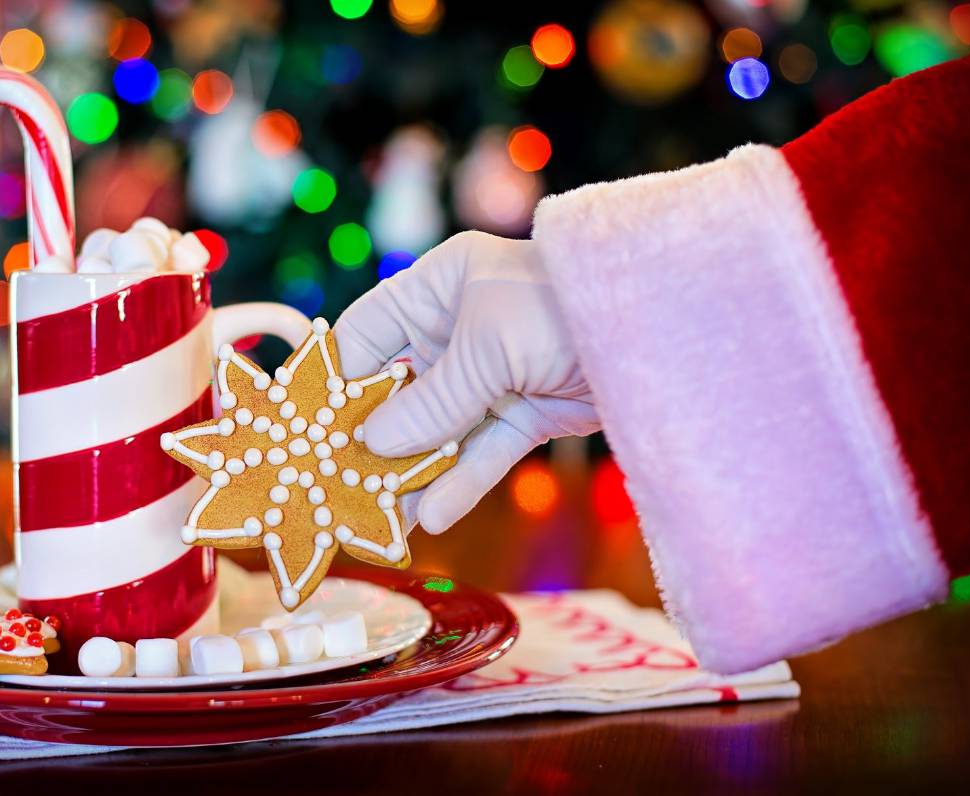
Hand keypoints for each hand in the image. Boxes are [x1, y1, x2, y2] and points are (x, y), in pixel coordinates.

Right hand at [334, 231, 600, 533]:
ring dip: (410, 473)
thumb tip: (371, 444)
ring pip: (436, 430)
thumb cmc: (565, 307)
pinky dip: (458, 483)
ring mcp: (491, 374)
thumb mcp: (488, 346)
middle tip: (335, 486)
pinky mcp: (524, 412)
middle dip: (369, 439)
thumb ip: (431, 400)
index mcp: (437, 288)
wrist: (663, 328)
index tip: (305, 431)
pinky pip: (480, 452)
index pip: (365, 335)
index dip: (335, 382)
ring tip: (377, 519)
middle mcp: (457, 329)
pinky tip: (431, 517)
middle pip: (396, 391)